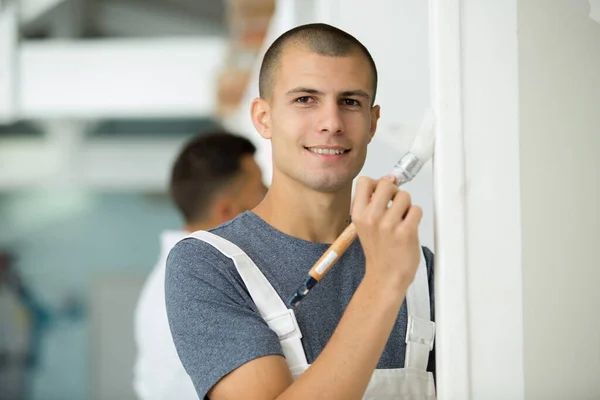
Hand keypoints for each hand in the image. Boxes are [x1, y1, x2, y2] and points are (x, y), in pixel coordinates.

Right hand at [351, 174, 422, 292]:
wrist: (385, 276)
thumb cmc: (378, 250)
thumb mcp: (366, 224)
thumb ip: (374, 201)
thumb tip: (390, 178)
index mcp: (358, 214)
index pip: (365, 181)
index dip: (376, 184)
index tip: (382, 195)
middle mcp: (371, 217)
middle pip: (387, 184)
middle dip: (394, 192)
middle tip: (395, 207)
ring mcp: (389, 225)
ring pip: (405, 196)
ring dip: (407, 206)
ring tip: (402, 220)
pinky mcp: (406, 232)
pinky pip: (416, 209)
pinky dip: (416, 217)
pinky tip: (409, 228)